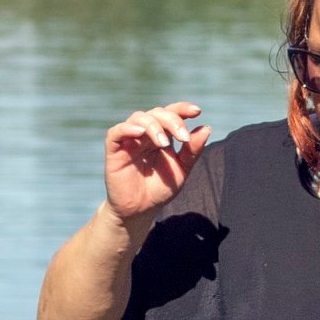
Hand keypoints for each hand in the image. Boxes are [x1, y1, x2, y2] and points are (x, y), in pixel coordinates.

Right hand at [104, 102, 211, 221]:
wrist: (140, 211)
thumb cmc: (159, 190)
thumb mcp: (181, 170)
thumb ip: (192, 151)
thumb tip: (206, 128)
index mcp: (161, 135)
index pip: (170, 113)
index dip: (182, 108)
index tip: (197, 112)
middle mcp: (144, 134)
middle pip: (156, 113)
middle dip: (172, 121)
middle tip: (184, 138)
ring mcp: (129, 140)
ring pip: (138, 118)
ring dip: (154, 126)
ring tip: (164, 143)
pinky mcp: (114, 150)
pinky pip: (116, 132)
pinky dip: (128, 128)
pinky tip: (140, 133)